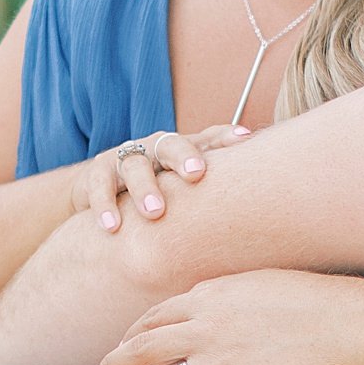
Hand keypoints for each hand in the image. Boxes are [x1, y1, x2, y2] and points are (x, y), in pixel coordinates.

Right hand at [69, 126, 248, 231]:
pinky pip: (100, 185)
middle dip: (184, 157)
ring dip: (145, 188)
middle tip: (197, 175)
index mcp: (183, 150)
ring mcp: (125, 157)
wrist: (102, 191)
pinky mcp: (97, 172)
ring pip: (135, 165)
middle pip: (172, 144)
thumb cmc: (157, 191)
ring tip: (155, 213)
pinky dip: (105, 205)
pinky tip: (112, 227)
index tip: (245, 140)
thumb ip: (218, 192)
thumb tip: (266, 205)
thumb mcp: (185, 190)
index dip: (226, 137)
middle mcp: (156, 147)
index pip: (208, 139)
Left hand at [90, 272, 363, 364]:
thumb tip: (199, 303)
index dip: (128, 338)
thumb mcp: (255, 285)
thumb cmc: (307, 300)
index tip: (115, 354)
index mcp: (208, 299)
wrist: (346, 321)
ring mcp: (226, 360)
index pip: (153, 319)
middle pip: (144, 350)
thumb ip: (221, 297)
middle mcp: (208, 328)